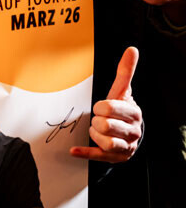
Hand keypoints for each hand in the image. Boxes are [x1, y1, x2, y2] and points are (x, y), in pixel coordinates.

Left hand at [70, 46, 141, 162]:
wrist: (129, 134)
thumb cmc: (121, 110)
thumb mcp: (122, 91)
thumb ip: (126, 71)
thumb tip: (131, 49)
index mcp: (133, 113)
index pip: (110, 108)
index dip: (100, 107)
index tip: (100, 107)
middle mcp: (133, 132)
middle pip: (106, 125)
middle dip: (97, 121)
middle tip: (98, 119)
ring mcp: (125, 146)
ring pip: (105, 141)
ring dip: (94, 134)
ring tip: (96, 130)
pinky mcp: (115, 158)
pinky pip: (98, 156)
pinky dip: (85, 153)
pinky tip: (73, 150)